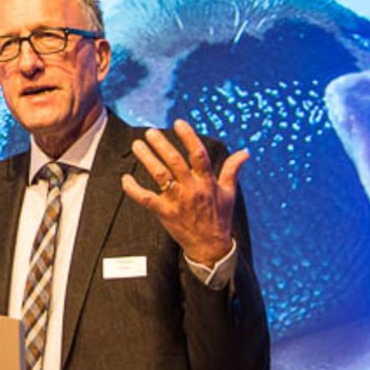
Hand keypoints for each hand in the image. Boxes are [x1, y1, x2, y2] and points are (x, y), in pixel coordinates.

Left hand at [120, 119, 248, 265]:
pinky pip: (146, 199)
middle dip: (161, 145)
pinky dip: (133, 189)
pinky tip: (125, 179)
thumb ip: (232, 170)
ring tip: (137, 145)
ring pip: (160, 176)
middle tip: (150, 132)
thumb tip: (245, 152)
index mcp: (208, 182)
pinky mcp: (165, 213)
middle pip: (175, 162)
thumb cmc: (220, 217)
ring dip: (147, 159)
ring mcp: (178, 201)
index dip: (188, 137)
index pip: (199, 155)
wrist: (211, 247)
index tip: (178, 122)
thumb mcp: (229, 193)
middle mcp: (192, 189)